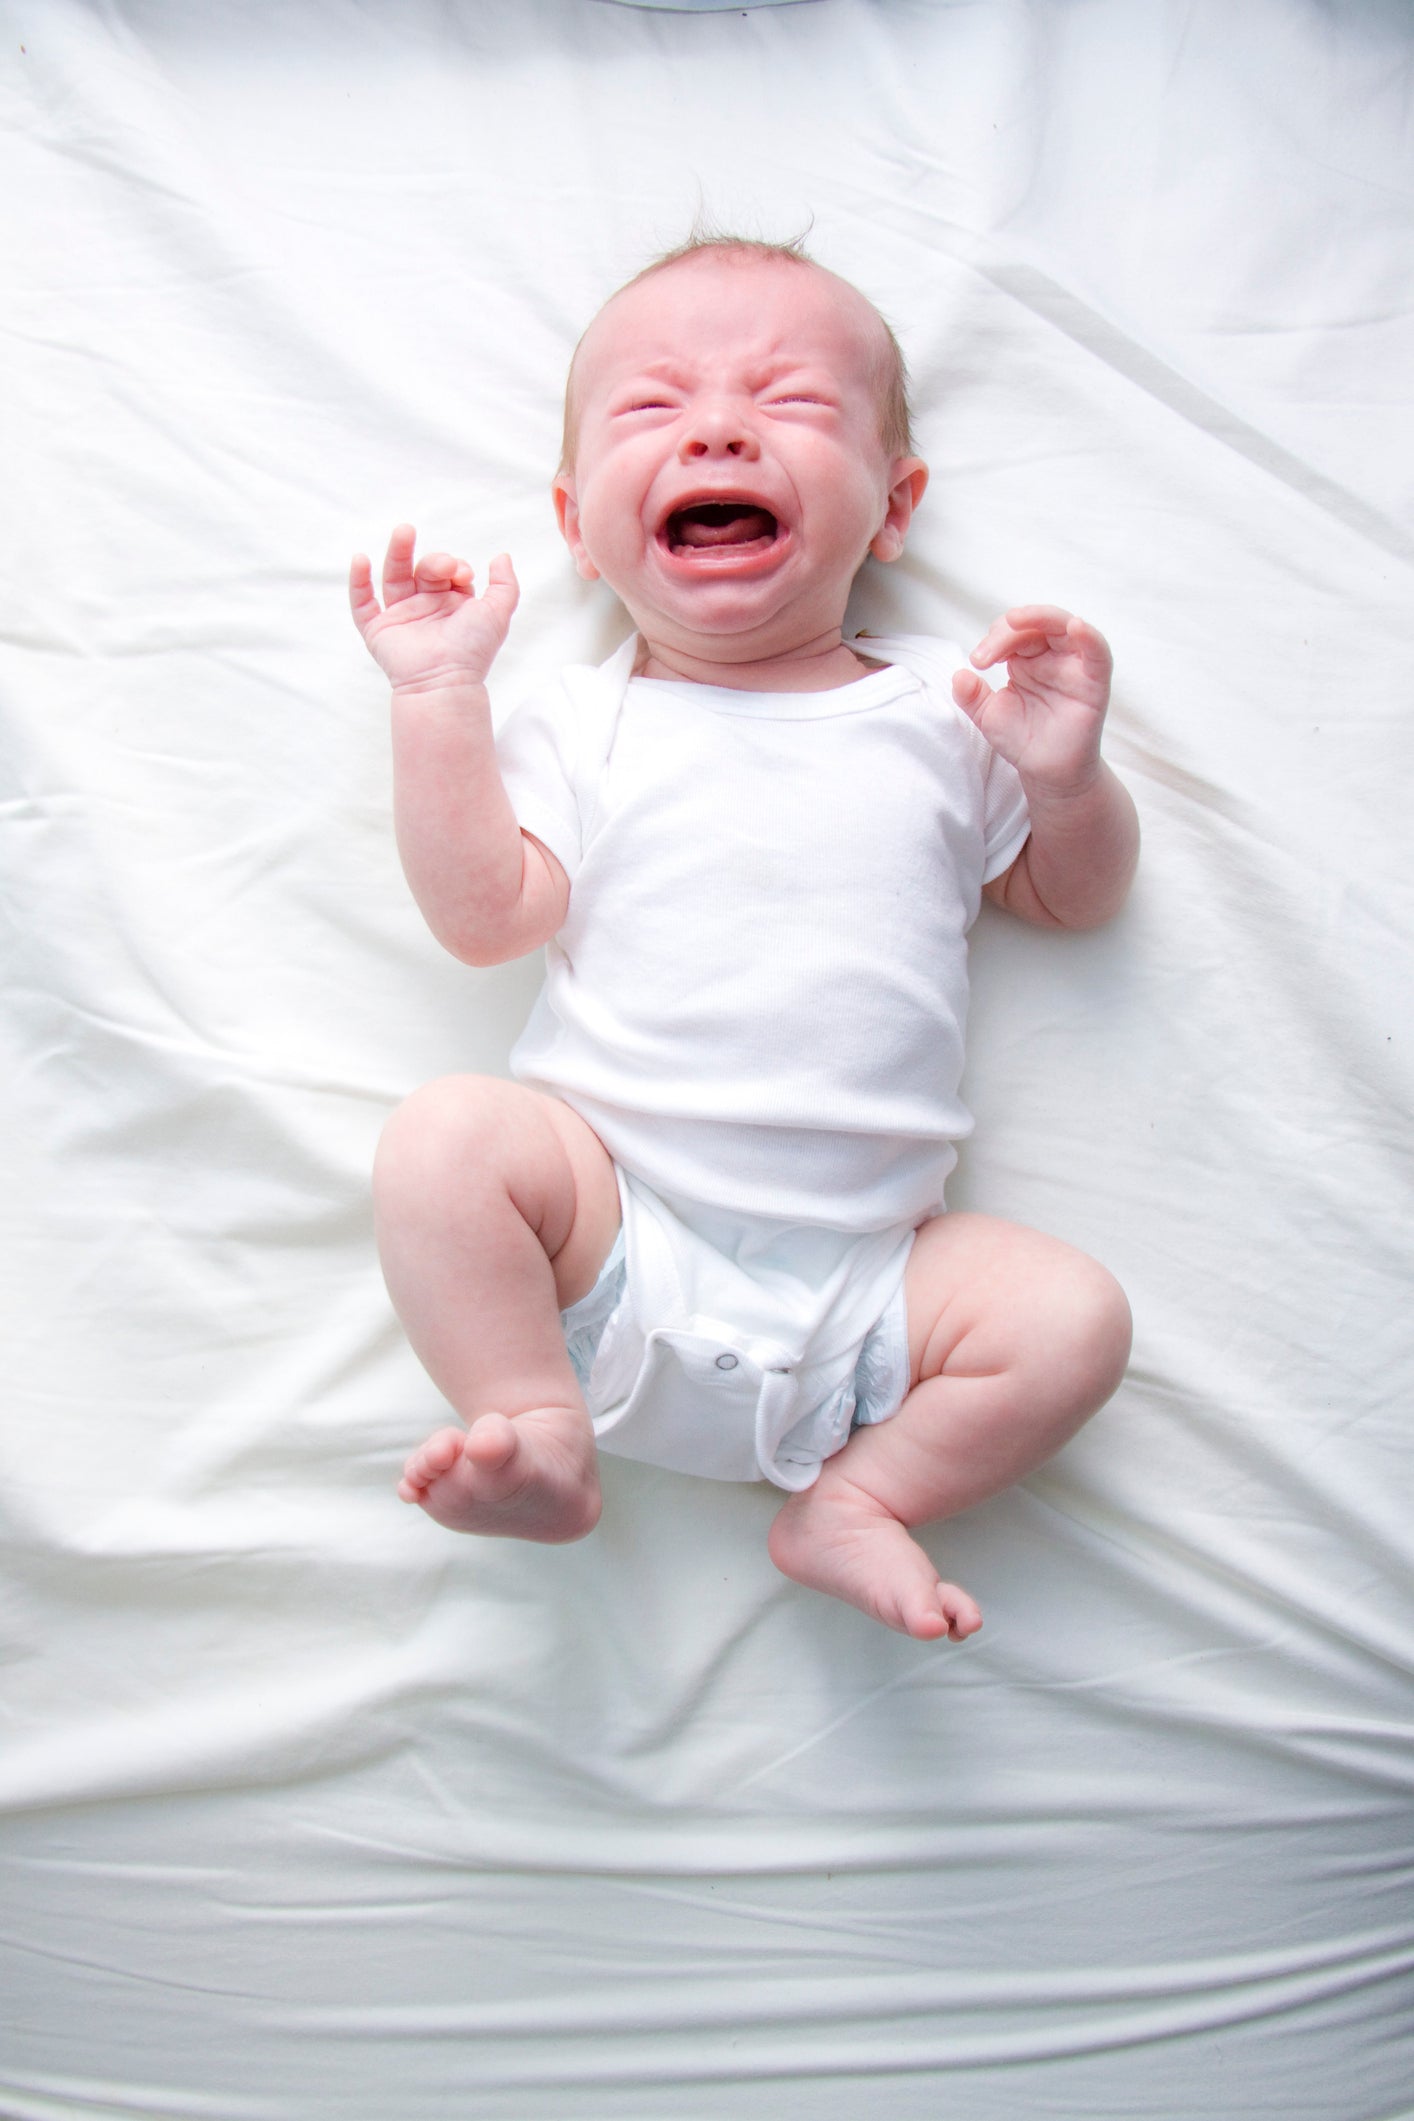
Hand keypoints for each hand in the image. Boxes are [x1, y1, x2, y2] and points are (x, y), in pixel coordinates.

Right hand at [349, 524, 518, 691]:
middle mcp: (426, 608)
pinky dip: (358, 582)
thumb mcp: (497, 613)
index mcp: (452, 604)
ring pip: (394, 577)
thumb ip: (505, 585)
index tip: (463, 575)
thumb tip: (501, 556)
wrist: (446, 680)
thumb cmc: (473, 651)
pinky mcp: (378, 630)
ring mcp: (401, 617)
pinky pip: (362, 603)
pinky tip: (360, 560)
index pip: (450, 572)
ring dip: (397, 553)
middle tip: (444, 567)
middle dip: (435, 562)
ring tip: (404, 531)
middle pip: (424, 569)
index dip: (456, 566)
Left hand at [952, 606, 1111, 795]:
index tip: (976, 662)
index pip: (1013, 634)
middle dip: (1008, 630)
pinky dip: (1090, 636)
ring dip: (1042, 617)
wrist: (1045, 773)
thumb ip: (971, 696)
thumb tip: (958, 674)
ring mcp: (1075, 667)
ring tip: (1015, 619)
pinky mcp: (1095, 682)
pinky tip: (1076, 626)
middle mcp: (1053, 657)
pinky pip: (1098, 653)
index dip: (994, 640)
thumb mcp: (989, 716)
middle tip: (985, 654)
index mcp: (1028, 659)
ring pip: (1066, 627)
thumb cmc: (1023, 739)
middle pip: (1037, 624)